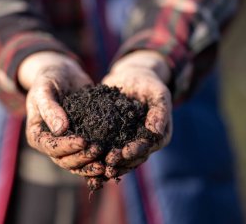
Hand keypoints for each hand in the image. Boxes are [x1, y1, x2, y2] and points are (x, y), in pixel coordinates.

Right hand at [19, 52, 103, 176]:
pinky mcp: (82, 141)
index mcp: (37, 135)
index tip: (83, 141)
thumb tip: (60, 130)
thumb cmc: (49, 79)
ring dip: (91, 164)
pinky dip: (100, 160)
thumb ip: (49, 108)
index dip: (66, 147)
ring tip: (107, 161)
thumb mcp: (45, 89)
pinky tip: (114, 159)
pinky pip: (89, 156)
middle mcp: (51, 144)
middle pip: (64, 160)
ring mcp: (67, 144)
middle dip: (82, 158)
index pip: (50, 147)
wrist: (64, 74)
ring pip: (78, 163)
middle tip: (99, 150)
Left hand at [102, 50, 172, 178]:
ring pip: (120, 159)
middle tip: (107, 162)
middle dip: (120, 162)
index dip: (136, 152)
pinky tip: (86, 160)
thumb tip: (157, 132)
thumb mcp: (157, 93)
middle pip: (133, 158)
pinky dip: (98, 157)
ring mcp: (129, 143)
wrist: (131, 78)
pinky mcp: (114, 139)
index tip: (123, 153)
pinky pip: (107, 150)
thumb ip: (159, 112)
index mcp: (159, 136)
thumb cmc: (148, 84)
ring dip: (109, 165)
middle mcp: (145, 143)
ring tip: (97, 166)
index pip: (147, 147)